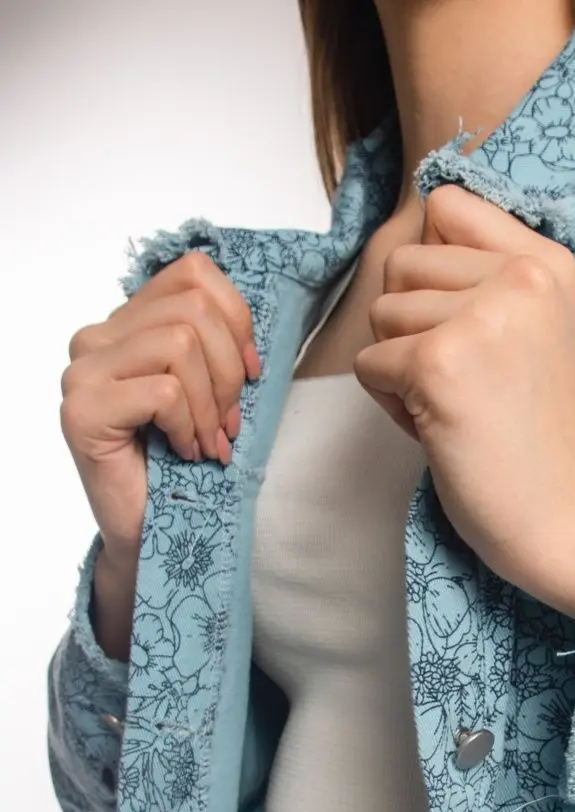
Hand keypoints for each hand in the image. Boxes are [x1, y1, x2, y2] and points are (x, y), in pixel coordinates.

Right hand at [60, 250, 259, 564]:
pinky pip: (164, 391)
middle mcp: (95, 339)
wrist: (149, 533)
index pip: (192, 273)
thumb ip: (213, 346)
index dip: (237, 318)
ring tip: (208, 442)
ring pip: (180, 345)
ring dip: (211, 404)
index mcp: (126, 324)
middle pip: (193, 309)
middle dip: (230, 372)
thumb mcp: (208, 391)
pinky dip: (189, 426)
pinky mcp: (82, 410)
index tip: (251, 372)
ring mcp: (82, 373)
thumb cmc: (182, 464)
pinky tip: (184, 452)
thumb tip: (247, 325)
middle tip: (228, 424)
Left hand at [354, 185, 574, 622]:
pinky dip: (390, 403)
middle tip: (467, 381)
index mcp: (546, 261)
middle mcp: (519, 276)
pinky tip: (441, 428)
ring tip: (456, 404)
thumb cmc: (537, 434)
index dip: (433, 264)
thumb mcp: (532, 329)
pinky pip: (368, 363)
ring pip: (380, 313)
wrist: (562, 514)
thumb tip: (411, 229)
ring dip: (401, 366)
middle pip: (401, 263)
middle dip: (413, 326)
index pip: (446, 204)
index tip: (464, 318)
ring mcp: (480, 317)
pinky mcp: (439, 364)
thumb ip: (483, 276)